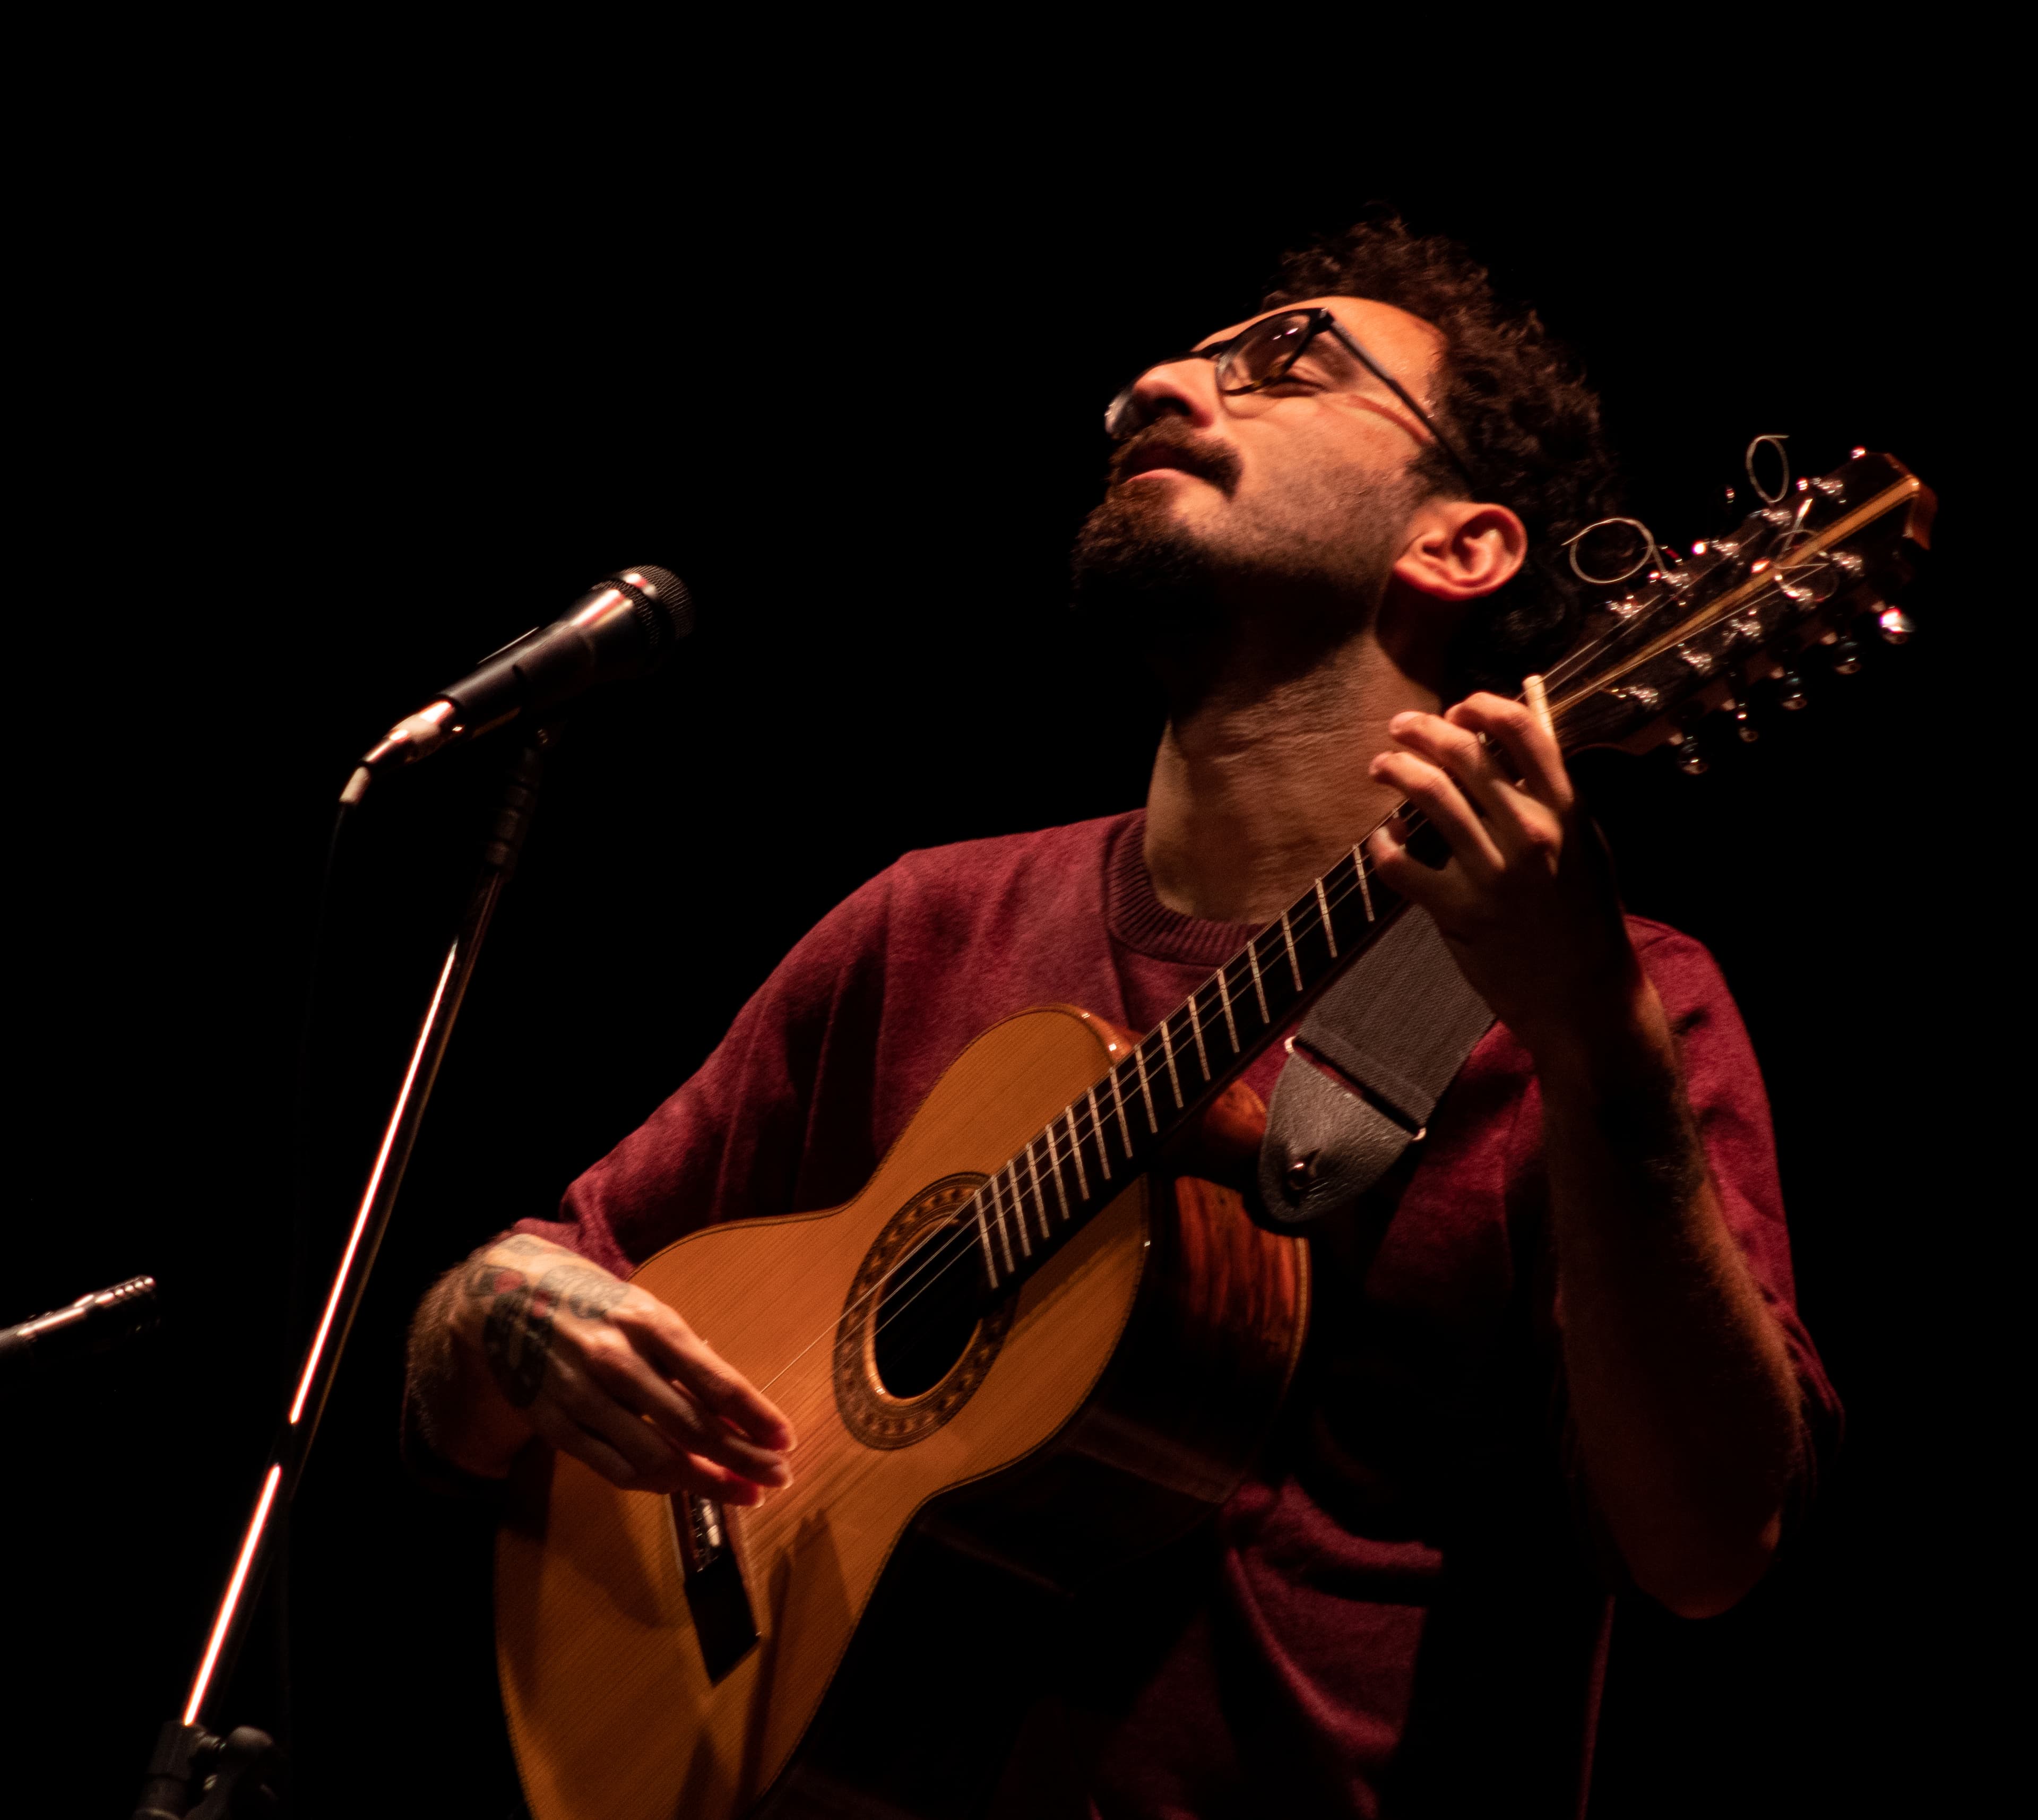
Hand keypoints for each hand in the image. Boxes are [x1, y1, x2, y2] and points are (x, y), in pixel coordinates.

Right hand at [455, 1234, 793, 1501]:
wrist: (503, 1298)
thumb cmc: (593, 1303)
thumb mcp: (644, 1310)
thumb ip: (685, 1354)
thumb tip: (734, 1404)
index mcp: (648, 1322)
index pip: (715, 1380)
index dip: (756, 1416)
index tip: (786, 1441)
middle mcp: (616, 1359)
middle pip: (692, 1426)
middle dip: (743, 1457)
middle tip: (778, 1477)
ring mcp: (582, 1395)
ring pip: (655, 1456)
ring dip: (707, 1482)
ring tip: (744, 1493)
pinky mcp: (555, 1425)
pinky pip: (615, 1468)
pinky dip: (657, 1484)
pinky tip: (686, 1487)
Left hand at [1364, 692, 1641, 1064]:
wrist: (1584, 997)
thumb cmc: (1583, 918)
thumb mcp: (1587, 848)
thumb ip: (1552, 799)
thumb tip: (1510, 745)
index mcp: (1566, 812)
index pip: (1523, 732)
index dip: (1481, 708)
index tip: (1456, 708)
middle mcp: (1530, 834)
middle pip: (1465, 755)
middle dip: (1422, 730)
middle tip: (1400, 725)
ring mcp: (1493, 873)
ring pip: (1429, 795)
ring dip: (1396, 769)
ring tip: (1381, 764)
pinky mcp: (1458, 912)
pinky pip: (1401, 864)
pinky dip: (1383, 844)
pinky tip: (1382, 837)